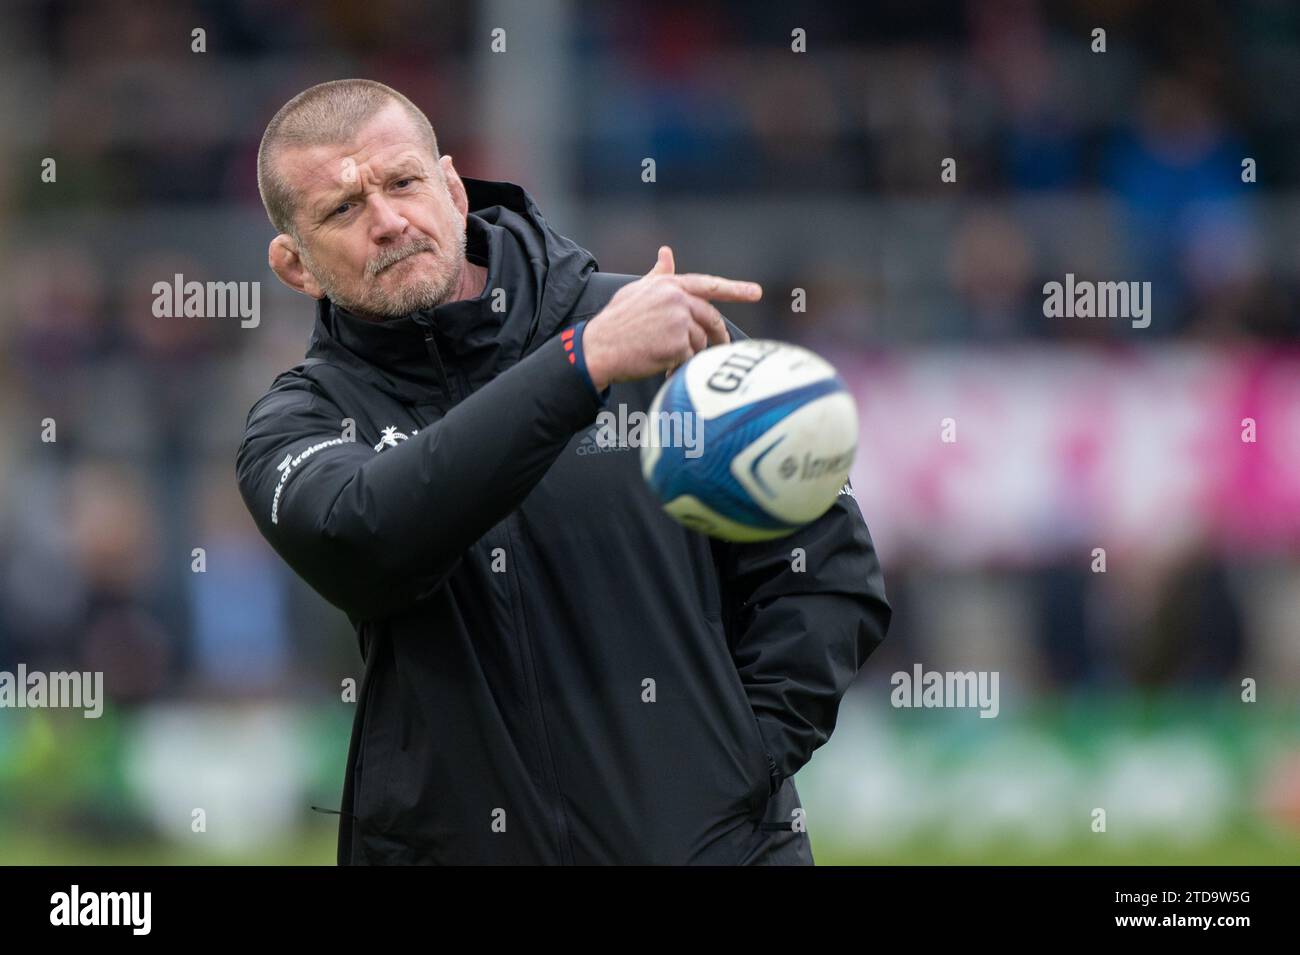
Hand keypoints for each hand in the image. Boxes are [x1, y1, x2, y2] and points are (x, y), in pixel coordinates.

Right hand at [582, 246, 761, 389]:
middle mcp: (677, 299)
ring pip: (700, 342)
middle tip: (720, 346)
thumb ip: (658, 276)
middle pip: (711, 318)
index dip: (735, 289)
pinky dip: (680, 367)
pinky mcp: (677, 344)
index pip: (709, 285)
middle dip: (717, 335)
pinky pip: (690, 359)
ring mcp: (678, 322)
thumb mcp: (636, 291)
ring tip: (667, 356)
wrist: (598, 348)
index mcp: (669, 285)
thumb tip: (666, 252)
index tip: (756, 292)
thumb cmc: (616, 322)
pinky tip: (662, 367)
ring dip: (689, 353)